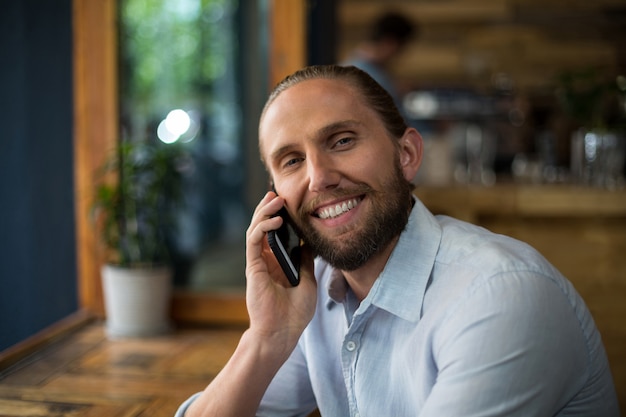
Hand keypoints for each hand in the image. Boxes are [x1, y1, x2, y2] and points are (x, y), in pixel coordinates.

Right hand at [244, 192, 316, 350]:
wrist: (283, 332)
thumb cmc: (295, 312)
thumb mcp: (308, 280)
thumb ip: (305, 260)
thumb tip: (309, 242)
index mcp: (278, 262)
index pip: (278, 233)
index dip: (282, 216)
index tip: (292, 202)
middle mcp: (266, 259)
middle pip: (265, 226)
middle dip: (270, 208)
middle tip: (278, 194)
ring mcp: (258, 262)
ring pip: (256, 229)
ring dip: (265, 212)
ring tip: (277, 200)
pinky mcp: (253, 266)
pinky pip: (254, 241)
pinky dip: (263, 227)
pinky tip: (276, 220)